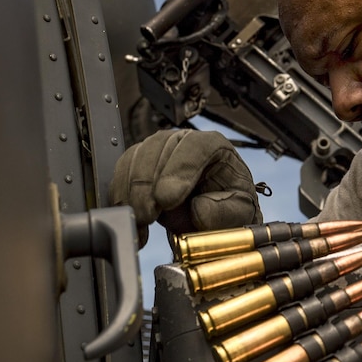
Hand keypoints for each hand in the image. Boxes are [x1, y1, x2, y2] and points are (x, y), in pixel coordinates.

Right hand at [109, 129, 262, 246]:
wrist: (212, 215)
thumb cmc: (229, 206)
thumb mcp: (240, 212)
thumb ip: (225, 212)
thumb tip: (198, 210)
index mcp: (213, 145)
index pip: (194, 147)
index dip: (178, 171)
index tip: (168, 199)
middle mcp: (183, 141)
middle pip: (157, 149)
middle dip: (148, 186)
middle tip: (148, 215)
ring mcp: (158, 150)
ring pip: (135, 159)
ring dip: (132, 193)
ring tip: (141, 220)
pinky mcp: (138, 164)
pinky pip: (121, 174)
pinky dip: (122, 199)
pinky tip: (134, 220)